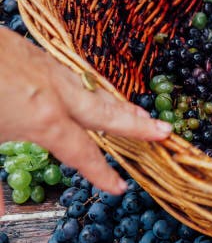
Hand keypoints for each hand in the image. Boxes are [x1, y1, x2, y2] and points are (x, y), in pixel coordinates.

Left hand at [0, 27, 170, 213]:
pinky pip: (69, 71)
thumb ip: (4, 156)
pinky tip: (85, 85)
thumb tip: (0, 192)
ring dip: (116, 102)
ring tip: (135, 110)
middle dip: (136, 124)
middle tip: (164, 132)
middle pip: (104, 112)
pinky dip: (87, 84)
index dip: (102, 173)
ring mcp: (44, 66)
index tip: (120, 187)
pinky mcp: (30, 50)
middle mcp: (54, 90)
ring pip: (90, 87)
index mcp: (44, 118)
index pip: (83, 152)